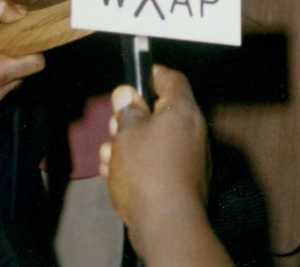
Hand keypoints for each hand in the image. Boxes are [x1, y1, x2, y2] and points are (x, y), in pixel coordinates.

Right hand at [0, 0, 43, 111]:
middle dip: (17, 56)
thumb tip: (23, 14)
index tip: (22, 38)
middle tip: (0, 43)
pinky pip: (1, 89)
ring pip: (15, 82)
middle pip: (26, 73)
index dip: (33, 47)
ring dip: (7, 67)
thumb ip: (1, 9)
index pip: (36, 65)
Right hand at [99, 67, 222, 264]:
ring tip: (108, 157)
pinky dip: (137, 165)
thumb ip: (127, 110)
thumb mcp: (127, 133)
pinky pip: (157, 163)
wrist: (166, 224)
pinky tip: (114, 175)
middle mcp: (191, 131)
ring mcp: (189, 158)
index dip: (152, 74)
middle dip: (131, 118)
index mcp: (182, 111)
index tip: (134, 78)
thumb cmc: (147, 172)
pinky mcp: (181, 181)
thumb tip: (127, 94)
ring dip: (127, 145)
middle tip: (114, 128)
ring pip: (153, 140)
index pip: (172, 79)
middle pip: (159, 112)